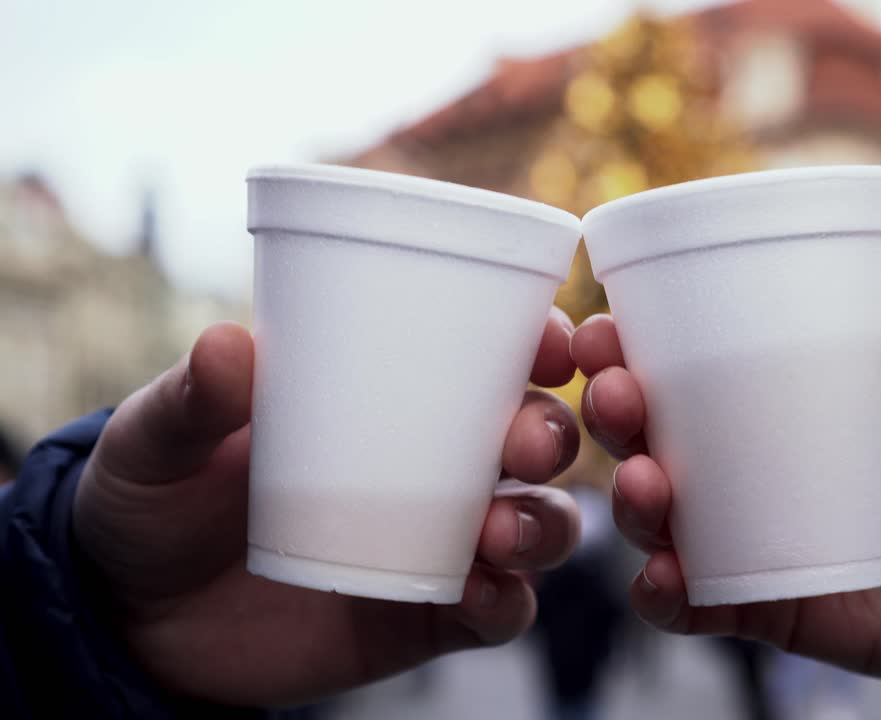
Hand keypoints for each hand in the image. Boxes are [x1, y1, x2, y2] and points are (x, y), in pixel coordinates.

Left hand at [73, 311, 582, 706]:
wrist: (136, 620)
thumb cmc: (159, 501)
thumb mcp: (158, 442)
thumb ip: (191, 400)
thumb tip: (229, 347)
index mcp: (391, 396)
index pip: (491, 356)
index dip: (543, 344)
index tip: (552, 343)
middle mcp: (434, 464)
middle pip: (535, 438)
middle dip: (551, 435)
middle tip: (522, 447)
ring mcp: (438, 542)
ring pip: (539, 523)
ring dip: (543, 522)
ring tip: (498, 531)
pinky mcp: (427, 617)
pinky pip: (499, 612)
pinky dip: (506, 603)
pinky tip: (480, 591)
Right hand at [573, 298, 880, 718]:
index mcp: (767, 405)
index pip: (679, 366)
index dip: (626, 346)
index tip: (603, 324)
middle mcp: (736, 469)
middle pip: (646, 436)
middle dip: (611, 412)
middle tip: (614, 390)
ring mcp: (741, 539)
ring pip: (655, 518)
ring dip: (630, 499)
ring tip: (642, 479)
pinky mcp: (757, 605)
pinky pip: (693, 604)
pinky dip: (665, 595)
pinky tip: (661, 576)